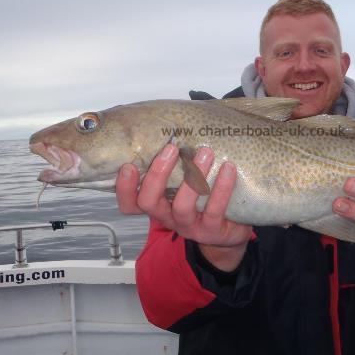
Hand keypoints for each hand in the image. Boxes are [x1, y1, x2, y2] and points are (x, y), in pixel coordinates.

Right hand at [115, 144, 251, 271]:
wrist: (230, 229)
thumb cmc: (204, 199)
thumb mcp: (185, 184)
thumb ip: (177, 165)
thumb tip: (176, 123)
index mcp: (159, 204)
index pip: (130, 203)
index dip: (124, 188)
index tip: (128, 165)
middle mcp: (169, 217)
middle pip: (149, 202)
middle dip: (157, 174)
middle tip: (171, 148)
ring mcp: (189, 226)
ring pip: (183, 206)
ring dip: (193, 177)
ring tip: (205, 152)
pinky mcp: (212, 231)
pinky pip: (214, 210)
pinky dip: (221, 188)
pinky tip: (228, 168)